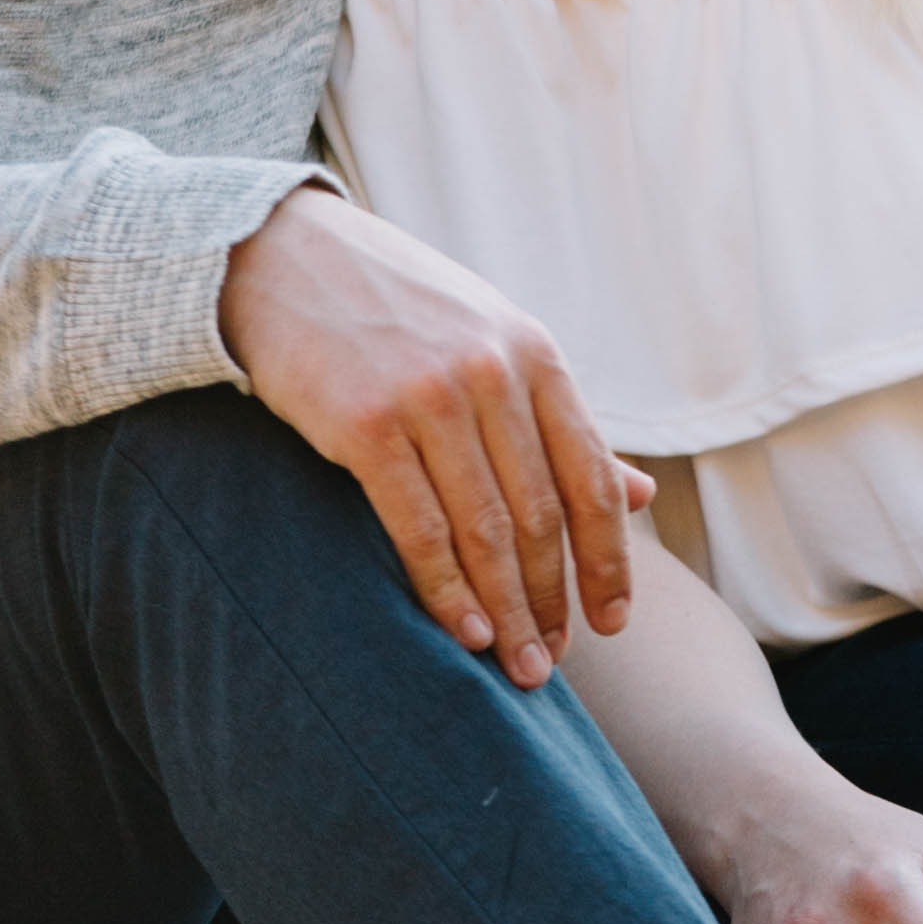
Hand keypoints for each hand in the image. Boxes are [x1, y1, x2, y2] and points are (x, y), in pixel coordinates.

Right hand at [222, 182, 646, 682]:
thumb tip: (638, 495)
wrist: (283, 257)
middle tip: (551, 663)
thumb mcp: (494, 343)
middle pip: (544, 515)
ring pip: (489, 531)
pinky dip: (447, 590)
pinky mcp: (367, 425)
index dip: (608, 560)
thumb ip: (561, 423)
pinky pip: (420, 528)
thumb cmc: (398, 310)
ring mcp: (431, 398)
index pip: (593, 478)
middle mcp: (494, 374)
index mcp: (536, 356)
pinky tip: (463, 632)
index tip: (612, 621)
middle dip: (554, 601)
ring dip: (509, 611)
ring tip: (517, 665)